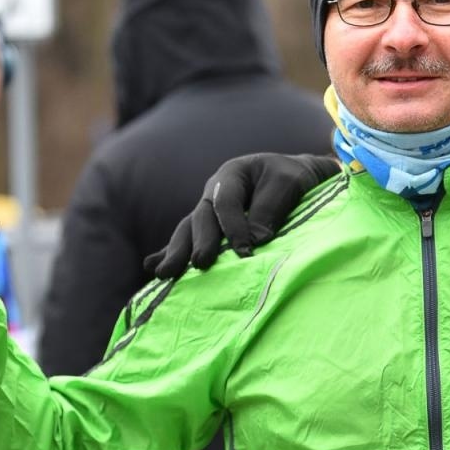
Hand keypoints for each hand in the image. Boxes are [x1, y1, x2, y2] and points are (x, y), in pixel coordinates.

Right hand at [143, 153, 339, 278]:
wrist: (296, 179)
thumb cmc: (293, 179)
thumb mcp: (288, 184)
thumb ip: (271, 207)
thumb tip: (255, 240)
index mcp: (231, 175)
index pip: (226, 202)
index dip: (234, 227)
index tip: (245, 251)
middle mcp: (214, 193)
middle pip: (201, 218)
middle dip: (199, 243)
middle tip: (200, 265)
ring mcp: (208, 211)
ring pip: (188, 231)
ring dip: (177, 253)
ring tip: (164, 274)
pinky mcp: (209, 229)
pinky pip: (187, 239)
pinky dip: (169, 252)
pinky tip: (152, 267)